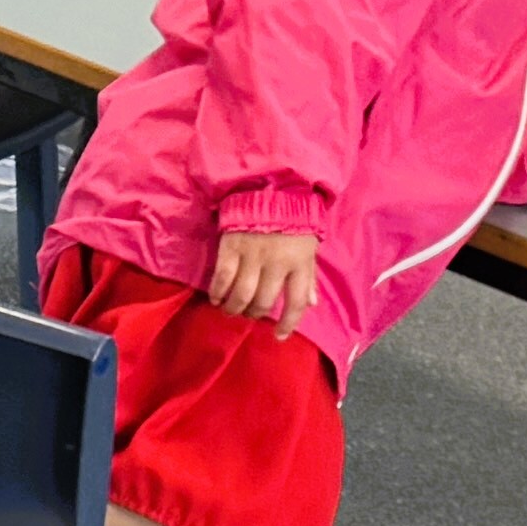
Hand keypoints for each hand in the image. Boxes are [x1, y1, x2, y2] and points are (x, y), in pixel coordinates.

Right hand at [202, 227, 320, 328]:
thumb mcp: (308, 248)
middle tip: (249, 315)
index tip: (279, 336)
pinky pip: (222, 278)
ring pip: (241, 295)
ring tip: (231, 310)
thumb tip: (310, 304)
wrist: (271, 189)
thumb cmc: (293, 222)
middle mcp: (277, 262)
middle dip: (254, 314)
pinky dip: (217, 292)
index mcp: (299, 262)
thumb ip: (308, 277)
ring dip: (234, 308)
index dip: (288, 323)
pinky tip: (216, 298)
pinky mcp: (232, 247)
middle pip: (263, 301)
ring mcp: (253, 255)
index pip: (296, 301)